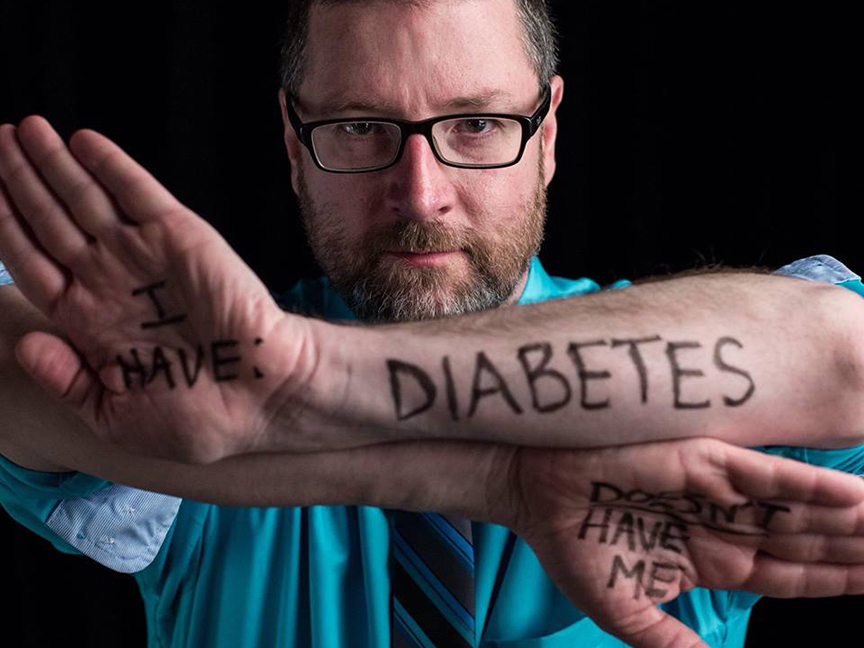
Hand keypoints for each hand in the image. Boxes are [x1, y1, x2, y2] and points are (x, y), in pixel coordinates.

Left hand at [0, 116, 311, 462]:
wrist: (260, 397)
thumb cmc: (195, 419)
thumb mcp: (115, 417)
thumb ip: (66, 381)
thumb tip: (25, 344)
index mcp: (88, 321)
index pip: (32, 263)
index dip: (4, 227)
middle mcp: (109, 281)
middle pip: (50, 220)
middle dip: (21, 181)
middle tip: (0, 141)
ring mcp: (142, 255)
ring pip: (85, 198)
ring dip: (52, 164)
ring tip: (22, 131)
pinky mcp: (178, 235)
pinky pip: (137, 192)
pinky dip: (109, 165)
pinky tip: (80, 140)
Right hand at [504, 437, 863, 647]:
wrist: (534, 494)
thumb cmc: (573, 544)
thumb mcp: (624, 611)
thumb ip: (673, 641)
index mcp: (709, 558)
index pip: (789, 574)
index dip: (837, 582)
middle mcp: (722, 524)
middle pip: (807, 544)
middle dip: (857, 552)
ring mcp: (717, 493)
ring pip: (799, 510)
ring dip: (850, 521)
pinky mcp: (704, 464)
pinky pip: (769, 477)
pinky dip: (813, 488)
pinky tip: (856, 498)